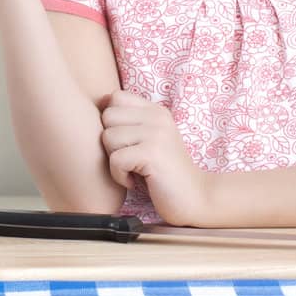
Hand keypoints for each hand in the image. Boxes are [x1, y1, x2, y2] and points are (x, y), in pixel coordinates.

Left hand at [99, 89, 209, 225]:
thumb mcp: (150, 140)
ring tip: (134, 171)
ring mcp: (156, 133)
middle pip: (108, 117)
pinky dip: (119, 176)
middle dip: (111, 143)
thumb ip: (130, 122)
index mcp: (156, 110)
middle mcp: (157, 116)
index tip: (125, 142)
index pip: (116, 97)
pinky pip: (115, 159)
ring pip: (108, 137)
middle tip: (129, 159)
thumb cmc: (165, 174)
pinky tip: (135, 181)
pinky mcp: (152, 153)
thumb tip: (100, 103)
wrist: (196, 198)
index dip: (111, 120)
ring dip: (115, 161)